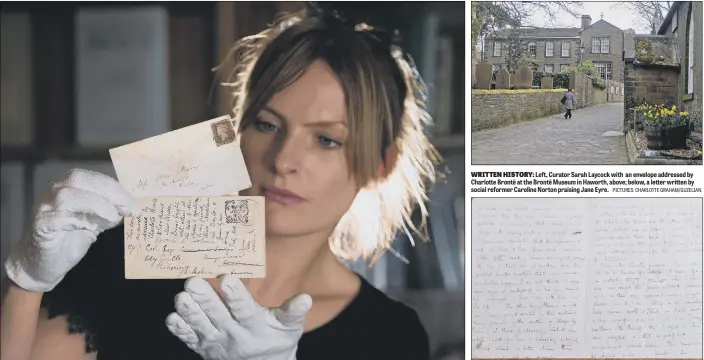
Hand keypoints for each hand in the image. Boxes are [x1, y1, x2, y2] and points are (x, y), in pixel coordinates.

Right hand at [4, 169, 139, 291]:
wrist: (42, 264)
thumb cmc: (70, 240)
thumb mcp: (97, 221)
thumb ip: (111, 210)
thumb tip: (133, 206)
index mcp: (69, 185)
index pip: (93, 177)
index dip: (116, 188)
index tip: (135, 204)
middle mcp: (53, 190)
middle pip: (80, 179)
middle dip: (110, 192)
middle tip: (130, 209)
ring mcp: (44, 206)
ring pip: (68, 195)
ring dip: (96, 205)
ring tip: (113, 219)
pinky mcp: (40, 224)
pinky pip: (58, 217)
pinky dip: (80, 220)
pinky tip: (92, 229)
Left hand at [166, 276, 311, 359]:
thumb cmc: (277, 339)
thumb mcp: (290, 327)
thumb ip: (294, 312)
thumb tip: (305, 298)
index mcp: (255, 326)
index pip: (245, 310)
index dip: (236, 295)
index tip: (227, 278)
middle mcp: (233, 334)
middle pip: (218, 316)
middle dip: (206, 299)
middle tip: (193, 282)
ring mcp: (216, 342)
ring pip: (201, 326)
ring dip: (190, 312)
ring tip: (181, 297)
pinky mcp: (203, 347)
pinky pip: (189, 339)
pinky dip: (180, 330)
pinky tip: (172, 318)